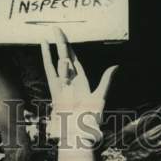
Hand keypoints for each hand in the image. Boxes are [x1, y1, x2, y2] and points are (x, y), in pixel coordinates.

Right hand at [41, 28, 116, 148]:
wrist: (78, 132)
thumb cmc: (89, 118)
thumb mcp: (100, 96)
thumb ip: (106, 80)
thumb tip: (116, 66)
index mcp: (81, 82)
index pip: (75, 61)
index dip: (71, 49)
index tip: (66, 38)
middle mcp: (70, 80)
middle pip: (65, 56)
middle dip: (62, 42)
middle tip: (57, 28)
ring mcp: (62, 83)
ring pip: (59, 60)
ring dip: (57, 46)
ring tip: (54, 32)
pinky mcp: (55, 87)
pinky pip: (50, 70)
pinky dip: (47, 57)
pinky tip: (44, 46)